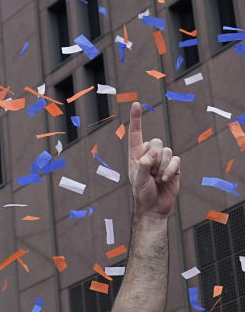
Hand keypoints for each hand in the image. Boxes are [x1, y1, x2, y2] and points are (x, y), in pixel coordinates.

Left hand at [127, 101, 179, 217]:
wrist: (154, 207)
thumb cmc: (142, 194)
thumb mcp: (138, 180)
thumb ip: (143, 164)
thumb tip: (152, 152)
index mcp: (136, 155)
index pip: (136, 134)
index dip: (137, 119)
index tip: (136, 104)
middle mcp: (149, 154)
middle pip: (157, 142)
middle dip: (155, 157)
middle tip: (150, 172)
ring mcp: (162, 159)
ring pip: (167, 151)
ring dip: (162, 167)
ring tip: (157, 179)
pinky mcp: (174, 165)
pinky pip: (176, 160)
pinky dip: (170, 170)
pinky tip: (165, 180)